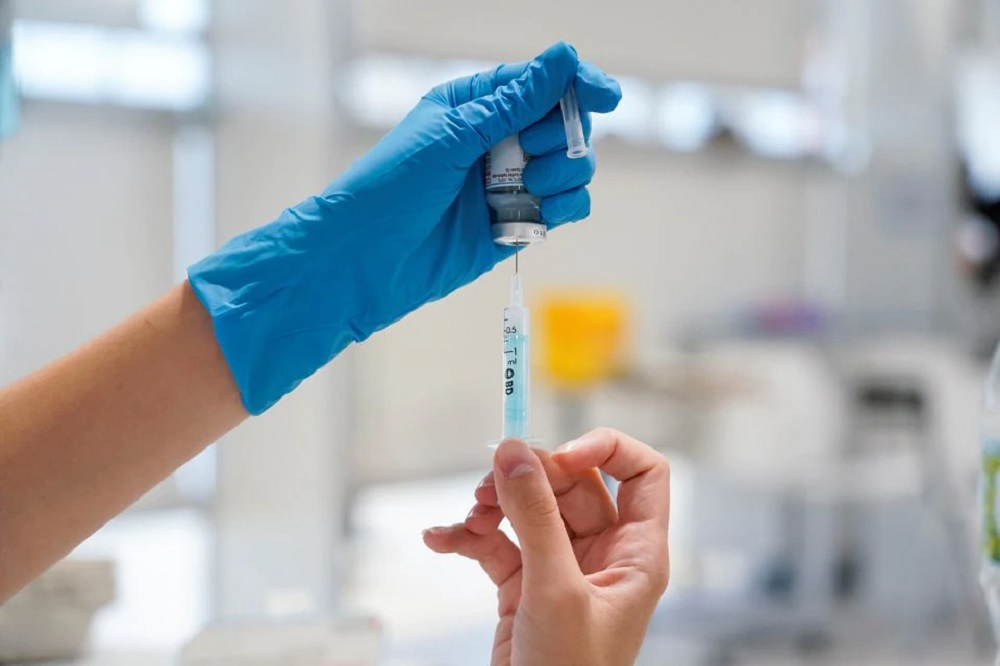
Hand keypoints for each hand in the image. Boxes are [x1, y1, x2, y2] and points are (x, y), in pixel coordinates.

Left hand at [187, 42, 621, 413]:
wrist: (361, 262)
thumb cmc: (389, 189)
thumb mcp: (452, 136)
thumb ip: (514, 102)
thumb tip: (565, 57)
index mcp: (475, 107)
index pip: (539, 84)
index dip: (576, 85)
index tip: (606, 96)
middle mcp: (495, 142)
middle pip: (563, 125)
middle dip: (562, 137)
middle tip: (532, 153)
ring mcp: (506, 184)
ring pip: (570, 168)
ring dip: (565, 174)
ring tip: (531, 186)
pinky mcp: (513, 225)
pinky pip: (562, 210)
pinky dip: (564, 209)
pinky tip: (544, 214)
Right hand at [423, 429, 670, 665]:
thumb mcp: (554, 590)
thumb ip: (534, 517)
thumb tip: (515, 453)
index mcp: (636, 552)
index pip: (641, 472)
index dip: (605, 449)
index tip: (558, 454)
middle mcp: (603, 554)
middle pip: (571, 484)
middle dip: (528, 477)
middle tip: (490, 481)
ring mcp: (561, 567)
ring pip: (530, 508)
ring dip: (493, 504)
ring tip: (468, 515)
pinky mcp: (524, 585)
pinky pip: (497, 542)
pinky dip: (468, 536)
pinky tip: (441, 539)